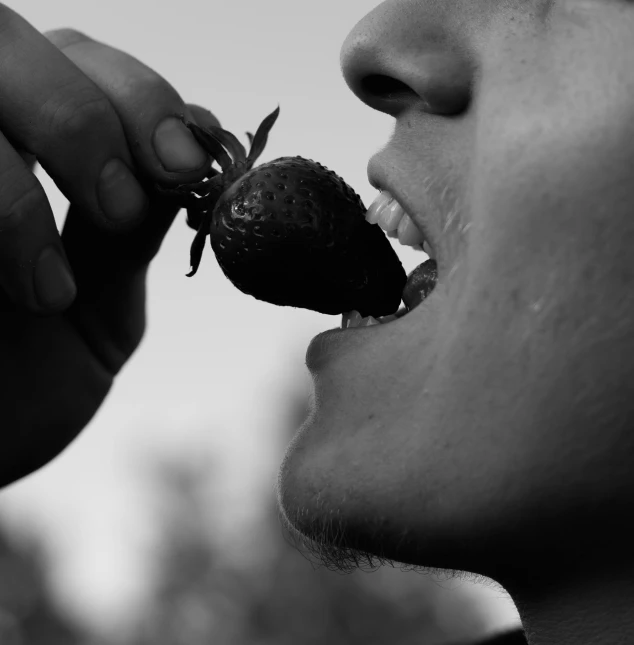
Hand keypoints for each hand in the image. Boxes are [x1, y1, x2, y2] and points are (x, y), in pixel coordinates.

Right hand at [0, 7, 219, 487]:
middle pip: (4, 40)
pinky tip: (20, 296)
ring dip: (9, 184)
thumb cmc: (20, 390)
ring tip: (51, 289)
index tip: (187, 169)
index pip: (81, 62)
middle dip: (78, 117)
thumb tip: (196, 163)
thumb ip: (131, 241)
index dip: (139, 97)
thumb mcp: (97, 312)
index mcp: (26, 152)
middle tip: (119, 207)